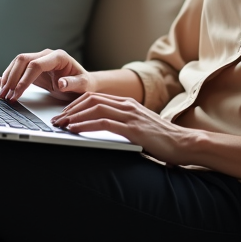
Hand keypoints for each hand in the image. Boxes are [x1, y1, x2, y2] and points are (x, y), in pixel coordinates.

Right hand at [0, 49, 92, 101]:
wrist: (82, 83)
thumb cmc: (83, 83)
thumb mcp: (83, 85)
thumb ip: (72, 83)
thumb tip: (61, 83)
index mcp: (58, 57)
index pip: (35, 64)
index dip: (24, 79)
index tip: (17, 93)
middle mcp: (46, 55)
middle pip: (22, 61)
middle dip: (12, 78)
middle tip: (5, 95)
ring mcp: (38, 60)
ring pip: (16, 64)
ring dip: (7, 78)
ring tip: (0, 94)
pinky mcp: (32, 68)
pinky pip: (17, 70)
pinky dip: (7, 78)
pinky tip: (0, 87)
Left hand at [51, 92, 196, 163]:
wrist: (184, 143)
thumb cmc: (162, 140)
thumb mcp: (138, 127)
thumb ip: (121, 124)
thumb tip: (100, 130)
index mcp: (127, 103)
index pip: (95, 98)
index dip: (75, 105)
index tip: (62, 115)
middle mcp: (127, 105)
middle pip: (91, 100)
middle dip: (70, 110)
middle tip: (56, 121)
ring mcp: (130, 115)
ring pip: (94, 109)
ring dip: (74, 117)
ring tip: (61, 125)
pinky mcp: (133, 128)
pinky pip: (104, 123)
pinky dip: (86, 125)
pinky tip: (75, 130)